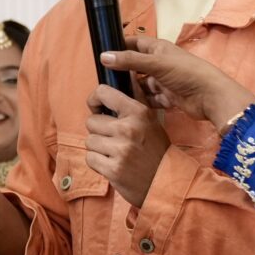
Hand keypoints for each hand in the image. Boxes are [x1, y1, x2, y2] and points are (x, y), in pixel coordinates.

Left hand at [84, 84, 170, 207]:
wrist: (166, 182)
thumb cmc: (156, 149)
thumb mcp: (150, 120)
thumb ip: (134, 99)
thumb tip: (125, 73)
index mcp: (138, 112)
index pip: (103, 93)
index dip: (95, 100)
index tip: (97, 108)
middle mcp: (128, 129)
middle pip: (91, 121)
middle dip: (99, 131)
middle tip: (113, 139)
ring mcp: (120, 150)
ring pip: (89, 141)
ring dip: (98, 148)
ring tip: (115, 153)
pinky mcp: (113, 169)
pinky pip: (90, 158)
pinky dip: (98, 162)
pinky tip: (112, 164)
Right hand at [99, 34, 253, 128]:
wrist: (210, 96)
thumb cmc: (185, 72)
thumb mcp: (156, 63)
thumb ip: (129, 60)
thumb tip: (103, 56)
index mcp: (158, 48)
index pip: (134, 43)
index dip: (120, 46)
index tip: (102, 53)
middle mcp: (159, 63)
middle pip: (135, 66)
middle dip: (122, 72)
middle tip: (103, 80)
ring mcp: (163, 81)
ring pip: (140, 85)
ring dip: (130, 90)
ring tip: (111, 96)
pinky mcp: (166, 98)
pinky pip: (148, 99)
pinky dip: (140, 102)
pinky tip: (127, 107)